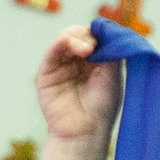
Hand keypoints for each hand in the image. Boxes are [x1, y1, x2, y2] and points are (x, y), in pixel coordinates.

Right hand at [34, 26, 121, 159]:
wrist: (85, 131)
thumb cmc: (102, 107)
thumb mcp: (113, 76)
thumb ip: (111, 52)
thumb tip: (107, 29)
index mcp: (95, 61)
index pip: (95, 37)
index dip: (100, 33)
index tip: (109, 37)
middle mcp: (77, 61)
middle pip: (79, 34)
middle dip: (87, 35)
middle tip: (94, 46)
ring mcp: (61, 65)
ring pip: (65, 39)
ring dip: (75, 38)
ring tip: (87, 49)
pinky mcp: (47, 72)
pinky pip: (52, 51)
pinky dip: (59, 42)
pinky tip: (67, 42)